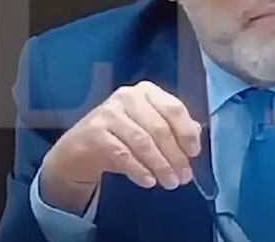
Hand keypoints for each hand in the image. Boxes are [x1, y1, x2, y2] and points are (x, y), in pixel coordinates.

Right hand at [38, 81, 202, 213]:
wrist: (78, 150)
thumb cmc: (121, 136)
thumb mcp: (148, 127)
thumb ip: (173, 127)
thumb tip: (196, 133)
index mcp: (146, 92)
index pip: (173, 108)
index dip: (186, 132)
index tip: (194, 154)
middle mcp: (127, 96)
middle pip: (159, 128)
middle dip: (175, 156)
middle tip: (183, 177)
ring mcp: (109, 113)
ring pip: (143, 142)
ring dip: (160, 166)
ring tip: (170, 182)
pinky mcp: (95, 133)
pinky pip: (124, 155)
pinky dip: (139, 170)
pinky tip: (149, 181)